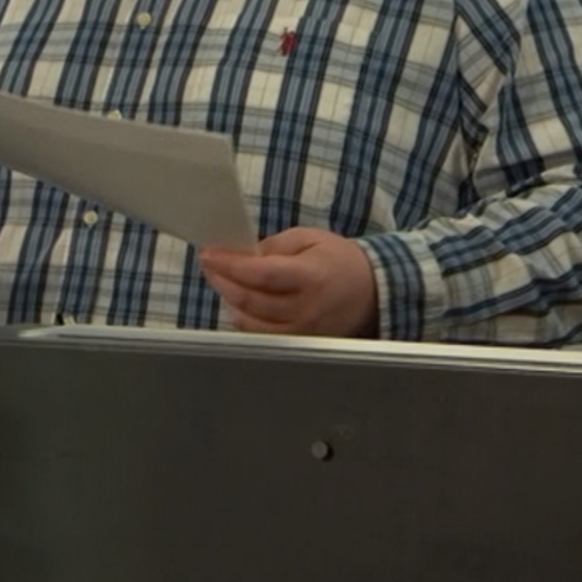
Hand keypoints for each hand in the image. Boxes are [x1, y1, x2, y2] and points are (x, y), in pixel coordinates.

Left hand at [198, 227, 379, 337]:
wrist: (372, 292)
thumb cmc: (340, 261)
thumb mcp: (310, 238)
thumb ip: (274, 245)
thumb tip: (242, 255)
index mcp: (311, 277)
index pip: (261, 274)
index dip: (230, 265)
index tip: (209, 255)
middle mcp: (306, 309)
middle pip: (251, 300)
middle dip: (222, 280)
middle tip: (209, 264)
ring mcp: (302, 331)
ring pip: (251, 321)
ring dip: (229, 299)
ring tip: (221, 280)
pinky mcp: (299, 343)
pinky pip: (261, 334)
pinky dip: (243, 318)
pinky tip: (237, 303)